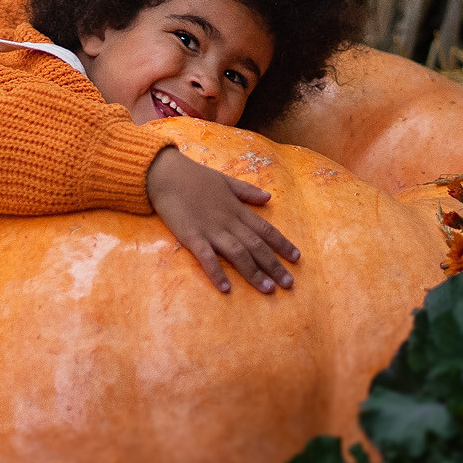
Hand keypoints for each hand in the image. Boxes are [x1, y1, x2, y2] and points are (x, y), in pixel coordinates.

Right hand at [145, 146, 298, 294]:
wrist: (165, 173)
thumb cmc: (194, 176)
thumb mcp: (225, 180)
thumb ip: (246, 191)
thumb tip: (269, 198)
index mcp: (237, 209)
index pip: (265, 229)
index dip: (282, 244)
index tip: (296, 258)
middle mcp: (228, 221)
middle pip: (256, 245)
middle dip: (274, 265)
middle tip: (288, 283)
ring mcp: (210, 229)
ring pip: (238, 253)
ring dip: (253, 272)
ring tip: (267, 289)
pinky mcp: (191, 236)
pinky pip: (207, 257)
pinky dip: (217, 272)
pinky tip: (225, 288)